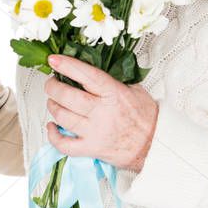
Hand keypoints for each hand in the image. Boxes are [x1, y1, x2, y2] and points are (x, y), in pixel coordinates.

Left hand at [43, 54, 158, 171]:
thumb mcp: (135, 89)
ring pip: (63, 117)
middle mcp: (102, 113)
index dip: (68, 65)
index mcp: (113, 94)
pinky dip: (53, 135)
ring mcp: (95, 132)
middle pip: (68, 96)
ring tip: (54, 101)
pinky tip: (52, 126)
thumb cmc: (146, 117)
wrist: (155, 145)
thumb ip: (113, 79)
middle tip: (52, 83)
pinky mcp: (91, 148)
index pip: (86, 75)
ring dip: (53, 106)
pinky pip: (64, 144)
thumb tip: (92, 68)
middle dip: (53, 87)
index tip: (54, 59)